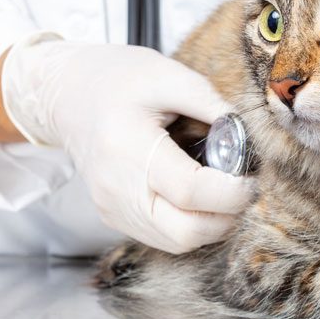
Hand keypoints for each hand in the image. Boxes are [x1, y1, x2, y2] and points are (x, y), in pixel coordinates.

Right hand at [0, 38, 254, 252]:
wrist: (67, 93)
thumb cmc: (116, 79)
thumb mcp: (169, 76)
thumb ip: (212, 106)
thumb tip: (251, 138)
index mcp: (129, 146)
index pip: (190, 191)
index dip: (231, 191)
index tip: (251, 177)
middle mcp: (117, 187)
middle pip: (185, 232)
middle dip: (226, 216)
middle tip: (242, 188)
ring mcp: (113, 207)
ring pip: (177, 242)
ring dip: (210, 224)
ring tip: (220, 190)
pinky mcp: (114, 216)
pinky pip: (162, 237)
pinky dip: (190, 224)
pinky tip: (196, 196)